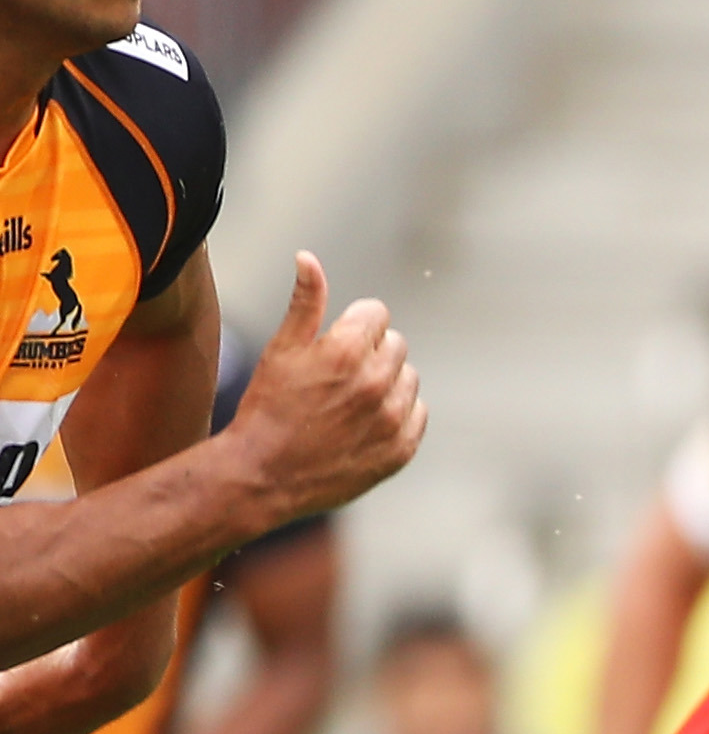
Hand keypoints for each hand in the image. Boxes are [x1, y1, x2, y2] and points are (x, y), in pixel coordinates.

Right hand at [225, 253, 422, 519]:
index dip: (354, 324)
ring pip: (409, 377)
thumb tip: (308, 257)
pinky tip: (364, 421)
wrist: (264, 475)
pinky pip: (417, 412)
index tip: (335, 341)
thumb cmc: (267, 408)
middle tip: (337, 375)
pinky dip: (397, 412)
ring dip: (386, 381)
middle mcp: (378, 382)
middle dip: (370, 351)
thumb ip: (305, 302)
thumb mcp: (280, 350)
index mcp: (348, 351)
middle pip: (395, 343)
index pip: (377, 313)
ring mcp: (393, 418)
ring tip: (348, 400)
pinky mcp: (403, 448)